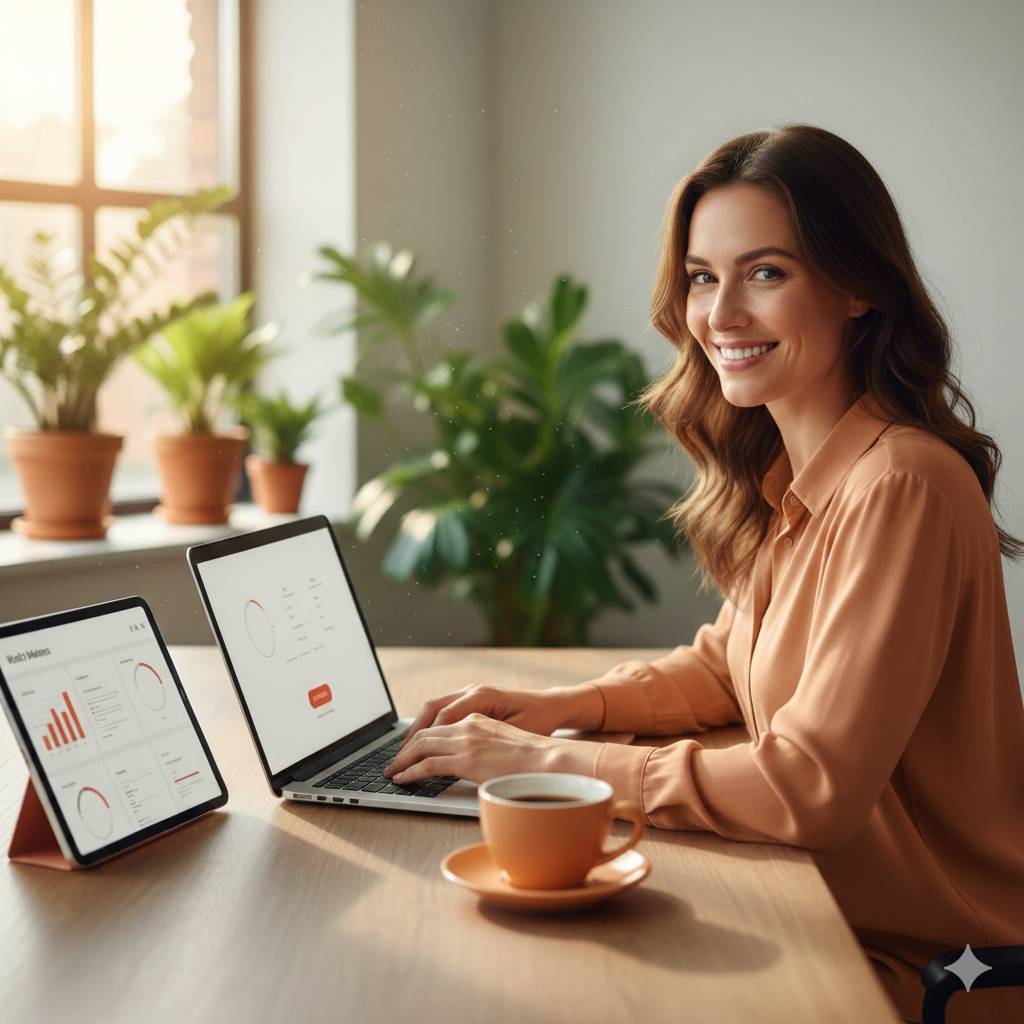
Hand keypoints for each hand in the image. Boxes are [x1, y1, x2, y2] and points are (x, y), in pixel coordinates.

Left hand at [383, 714, 566, 784]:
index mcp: (477, 718)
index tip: (410, 750)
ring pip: (421, 746)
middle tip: (394, 762)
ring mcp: (465, 740)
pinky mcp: (465, 758)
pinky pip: (428, 764)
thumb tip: (476, 762)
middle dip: (405, 748)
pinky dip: (411, 772)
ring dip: (403, 760)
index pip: (439, 724)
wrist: (548, 758)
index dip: (420, 737)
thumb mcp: (505, 742)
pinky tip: (403, 779)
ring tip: (393, 772)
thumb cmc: (534, 756)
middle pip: (425, 732)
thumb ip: (485, 746)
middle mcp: (467, 724)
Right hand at [397, 684, 570, 752]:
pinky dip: (429, 724)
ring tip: (404, 752)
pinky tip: (422, 741)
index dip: (424, 742)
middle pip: (432, 710)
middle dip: (413, 735)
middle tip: (397, 759)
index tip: (410, 762)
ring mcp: (470, 692)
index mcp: (482, 696)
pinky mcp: (471, 698)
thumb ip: (487, 742)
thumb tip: (458, 755)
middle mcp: (472, 690)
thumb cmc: (538, 720)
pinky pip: (443, 709)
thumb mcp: (515, 734)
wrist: (551, 705)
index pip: (442, 719)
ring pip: (433, 707)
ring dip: (418, 729)